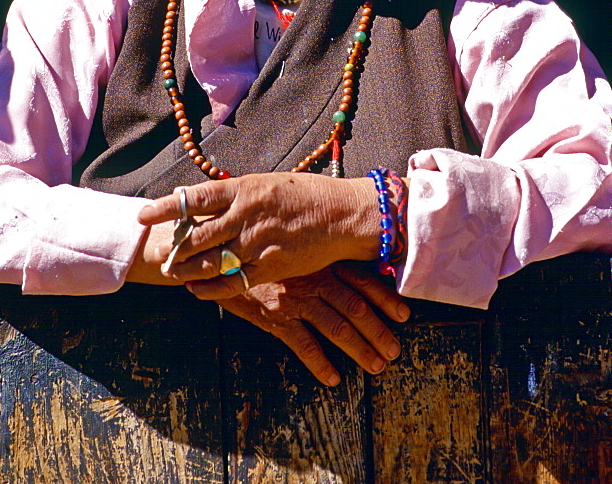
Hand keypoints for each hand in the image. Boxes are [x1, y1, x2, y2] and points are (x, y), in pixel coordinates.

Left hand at [137, 172, 380, 297]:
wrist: (343, 215)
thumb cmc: (304, 195)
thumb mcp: (267, 184)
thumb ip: (237, 195)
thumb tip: (203, 202)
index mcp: (245, 189)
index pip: (196, 197)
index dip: (166, 207)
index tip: (144, 214)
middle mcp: (247, 215)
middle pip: (198, 234)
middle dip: (173, 245)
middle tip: (157, 252)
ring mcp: (258, 242)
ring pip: (211, 260)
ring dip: (187, 268)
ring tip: (171, 271)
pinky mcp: (270, 265)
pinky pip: (233, 281)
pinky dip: (212, 288)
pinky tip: (198, 290)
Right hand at [219, 262, 410, 385]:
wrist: (222, 257)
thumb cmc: (261, 251)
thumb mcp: (295, 247)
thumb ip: (319, 255)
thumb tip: (349, 262)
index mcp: (322, 261)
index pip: (362, 280)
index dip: (385, 298)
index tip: (404, 315)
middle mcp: (314, 279)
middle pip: (355, 307)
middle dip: (378, 331)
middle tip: (394, 352)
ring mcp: (296, 299)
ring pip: (336, 327)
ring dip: (359, 349)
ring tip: (375, 367)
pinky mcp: (276, 317)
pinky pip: (303, 344)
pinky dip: (320, 363)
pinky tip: (332, 378)